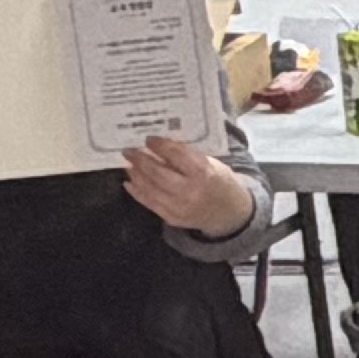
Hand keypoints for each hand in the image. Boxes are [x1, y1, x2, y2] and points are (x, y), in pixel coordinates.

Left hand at [121, 133, 255, 236]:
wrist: (229, 214)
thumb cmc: (220, 182)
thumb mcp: (211, 164)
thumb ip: (187, 157)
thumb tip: (159, 148)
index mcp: (203, 172)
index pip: (175, 154)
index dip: (159, 145)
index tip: (148, 139)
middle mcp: (190, 190)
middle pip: (157, 172)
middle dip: (140, 159)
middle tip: (129, 150)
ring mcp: (179, 206)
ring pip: (150, 188)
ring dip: (136, 174)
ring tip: (129, 164)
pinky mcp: (172, 218)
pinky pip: (149, 203)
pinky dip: (137, 192)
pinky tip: (129, 182)